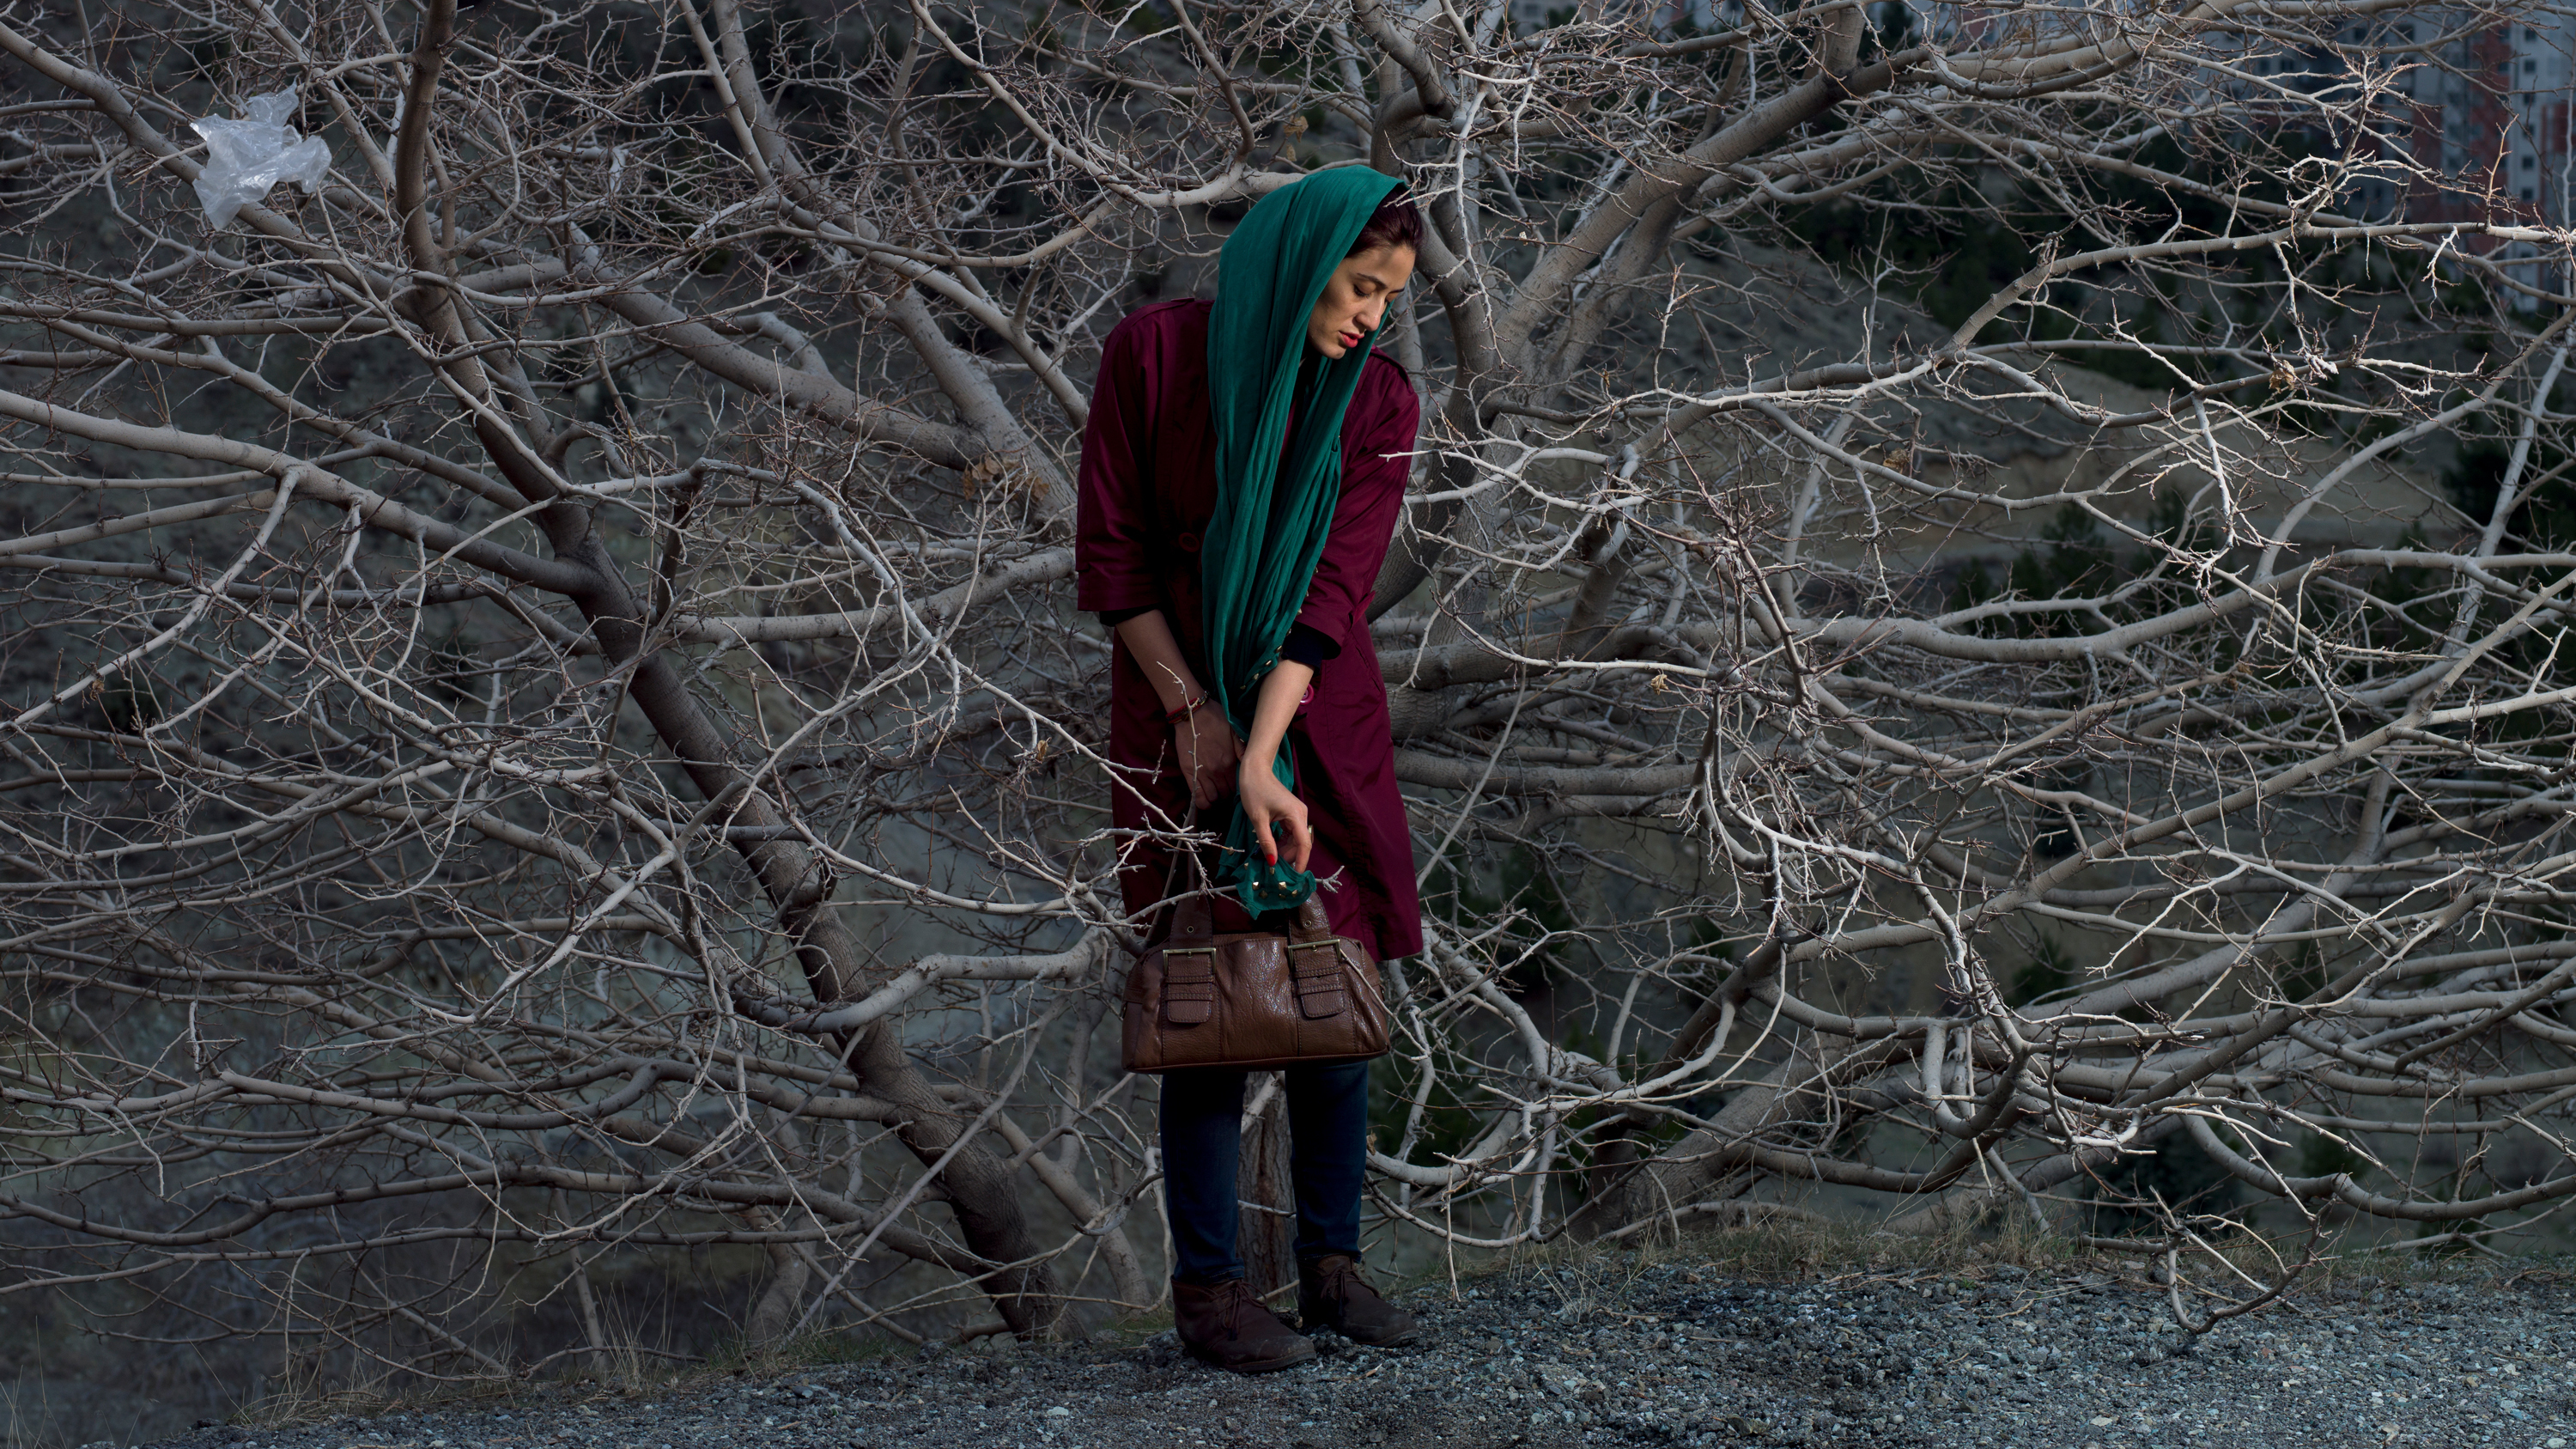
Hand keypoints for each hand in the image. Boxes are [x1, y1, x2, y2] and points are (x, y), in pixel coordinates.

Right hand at [1175, 701, 1239, 811]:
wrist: (1192, 714)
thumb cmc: (1215, 719)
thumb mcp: (1234, 732)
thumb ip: (1242, 750)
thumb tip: (1252, 761)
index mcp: (1231, 762)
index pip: (1239, 785)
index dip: (1238, 788)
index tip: (1236, 786)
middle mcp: (1218, 771)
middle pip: (1227, 794)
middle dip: (1227, 794)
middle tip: (1225, 788)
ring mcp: (1203, 773)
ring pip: (1213, 797)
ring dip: (1215, 797)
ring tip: (1215, 791)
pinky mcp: (1189, 773)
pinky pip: (1198, 797)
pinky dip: (1203, 802)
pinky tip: (1205, 799)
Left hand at [1237, 752, 1311, 871]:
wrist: (1255, 769)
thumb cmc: (1255, 790)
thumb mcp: (1258, 819)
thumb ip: (1266, 841)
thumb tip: (1273, 861)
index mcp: (1296, 815)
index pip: (1304, 844)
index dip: (1301, 861)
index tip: (1294, 876)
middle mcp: (1301, 814)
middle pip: (1301, 843)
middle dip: (1291, 857)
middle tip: (1277, 871)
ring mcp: (1297, 813)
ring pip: (1296, 839)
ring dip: (1286, 850)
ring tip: (1273, 861)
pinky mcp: (1291, 813)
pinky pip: (1291, 832)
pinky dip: (1284, 842)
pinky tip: (1273, 848)